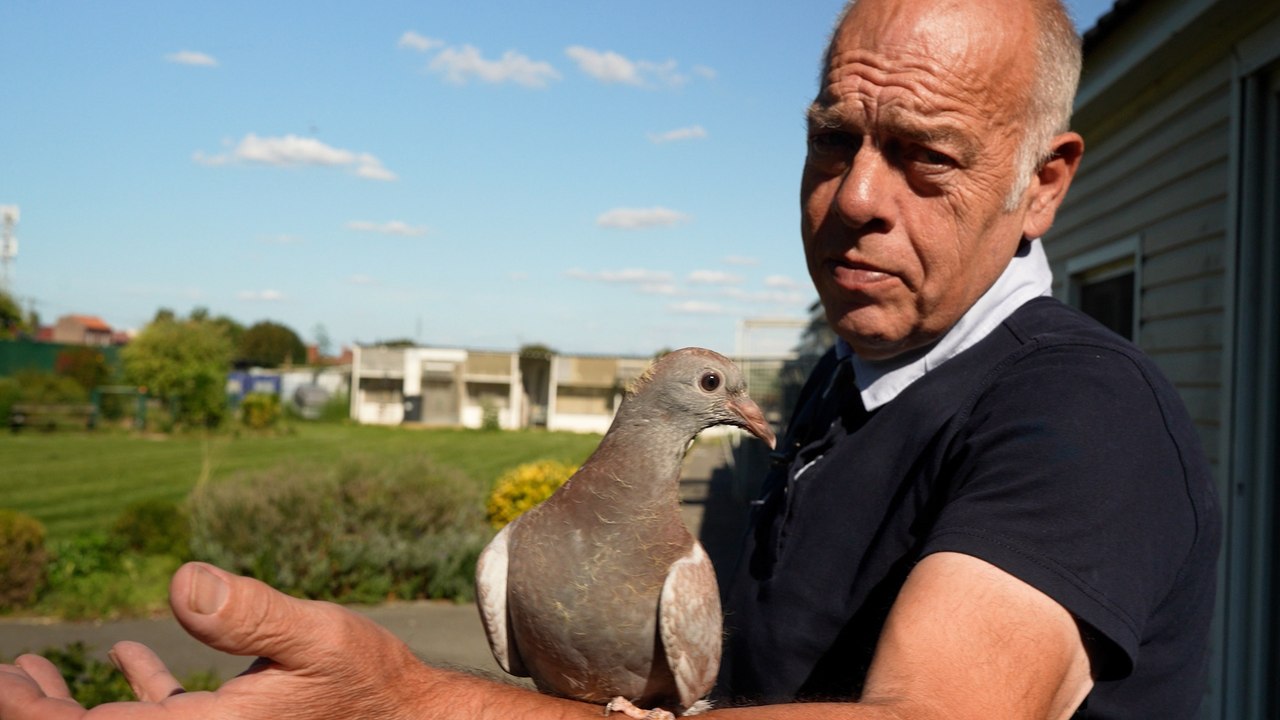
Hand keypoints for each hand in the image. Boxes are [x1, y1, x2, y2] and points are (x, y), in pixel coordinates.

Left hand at [0, 562, 431, 719]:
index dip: (34, 714)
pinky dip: (130, 692)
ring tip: (27, 676)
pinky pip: (161, 718)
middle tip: (5, 677)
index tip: (3, 681)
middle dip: (38, 711)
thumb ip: (249, 613)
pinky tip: (120, 659)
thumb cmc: (369, 683)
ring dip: (68, 706)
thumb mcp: (316, 637)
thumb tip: (180, 582)